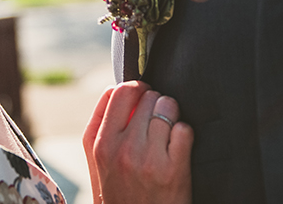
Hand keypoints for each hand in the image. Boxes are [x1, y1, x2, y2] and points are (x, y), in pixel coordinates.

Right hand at [82, 81, 193, 203]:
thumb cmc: (120, 196)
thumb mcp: (98, 165)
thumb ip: (100, 128)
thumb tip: (115, 90)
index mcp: (99, 144)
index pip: (118, 92)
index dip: (135, 90)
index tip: (143, 98)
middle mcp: (121, 148)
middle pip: (146, 96)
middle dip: (155, 103)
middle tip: (157, 120)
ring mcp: (147, 158)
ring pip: (167, 107)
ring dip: (172, 116)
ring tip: (168, 134)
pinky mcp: (172, 169)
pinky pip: (184, 129)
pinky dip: (185, 135)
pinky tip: (178, 148)